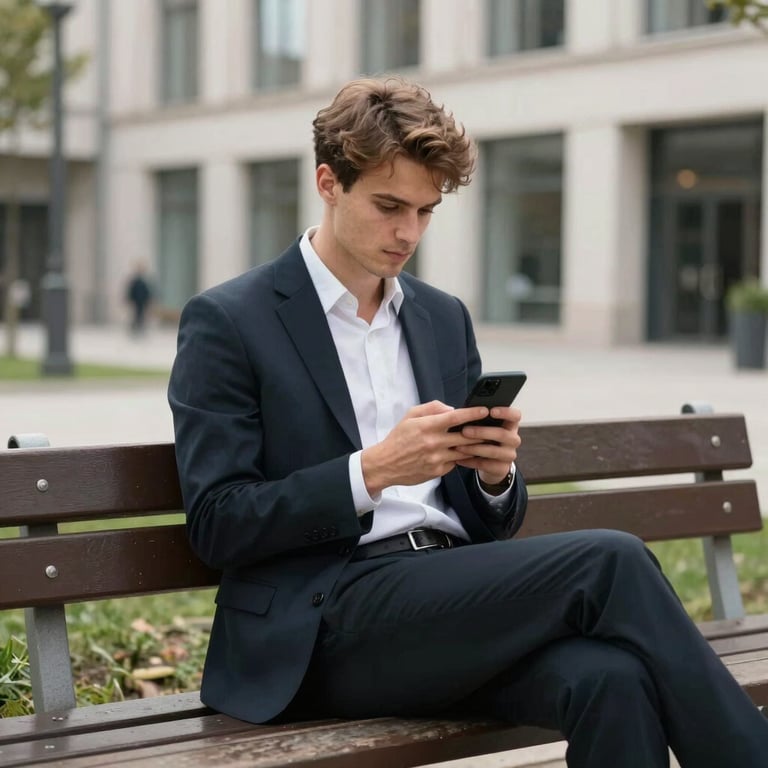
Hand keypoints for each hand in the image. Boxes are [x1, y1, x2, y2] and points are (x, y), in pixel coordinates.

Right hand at [361, 400, 492, 495]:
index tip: (485, 410)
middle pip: (465, 437)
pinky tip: (464, 453)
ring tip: (485, 440)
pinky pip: (455, 462)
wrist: (386, 464)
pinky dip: (460, 457)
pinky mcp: (438, 471)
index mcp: (427, 426)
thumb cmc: (398, 438)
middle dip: (481, 432)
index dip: (472, 413)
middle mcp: (433, 443)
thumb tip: (451, 409)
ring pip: (464, 451)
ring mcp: (437, 459)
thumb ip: (432, 409)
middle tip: (492, 427)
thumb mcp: (410, 416)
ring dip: (475, 446)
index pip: (455, 418)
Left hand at [452, 406, 521, 485]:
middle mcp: (513, 439)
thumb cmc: (484, 438)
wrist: (490, 462)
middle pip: (502, 434)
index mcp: (510, 425)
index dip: (506, 412)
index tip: (491, 411)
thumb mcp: (485, 427)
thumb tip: (461, 412)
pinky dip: (470, 461)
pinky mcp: (502, 468)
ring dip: (474, 448)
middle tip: (464, 431)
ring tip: (458, 446)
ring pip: (493, 451)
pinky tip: (458, 459)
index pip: (515, 416)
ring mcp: (509, 455)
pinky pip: (486, 465)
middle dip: (481, 432)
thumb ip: (479, 419)